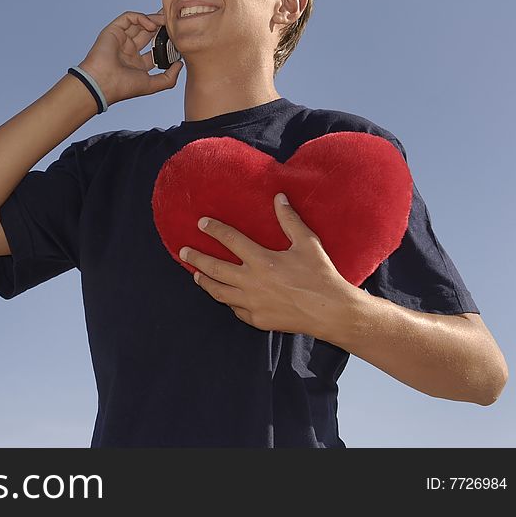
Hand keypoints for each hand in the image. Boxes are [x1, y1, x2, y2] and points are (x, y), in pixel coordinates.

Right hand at [78, 9, 182, 106]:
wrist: (102, 82)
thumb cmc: (123, 86)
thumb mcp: (152, 85)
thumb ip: (168, 78)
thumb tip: (180, 65)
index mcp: (137, 64)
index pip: (154, 49)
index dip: (166, 43)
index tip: (177, 39)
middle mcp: (129, 51)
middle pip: (148, 33)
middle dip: (161, 26)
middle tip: (173, 20)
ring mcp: (121, 40)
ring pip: (139, 23)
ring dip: (153, 20)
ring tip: (165, 20)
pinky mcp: (113, 31)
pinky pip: (128, 17)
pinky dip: (140, 17)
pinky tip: (150, 25)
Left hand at [178, 193, 355, 337]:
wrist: (332, 312)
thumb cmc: (321, 275)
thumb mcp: (307, 243)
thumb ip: (289, 220)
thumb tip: (279, 197)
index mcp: (262, 260)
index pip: (230, 240)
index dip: (214, 230)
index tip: (201, 223)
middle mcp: (251, 282)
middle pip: (214, 268)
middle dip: (195, 258)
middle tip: (183, 251)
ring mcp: (252, 303)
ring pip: (218, 292)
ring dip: (205, 282)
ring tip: (195, 275)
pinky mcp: (257, 319)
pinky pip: (235, 308)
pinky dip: (227, 300)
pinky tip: (223, 294)